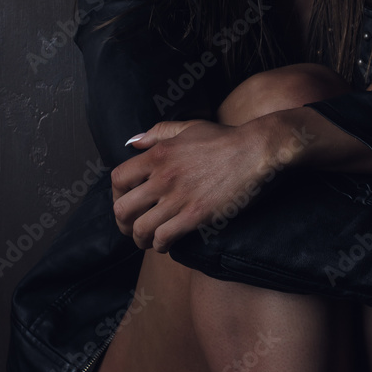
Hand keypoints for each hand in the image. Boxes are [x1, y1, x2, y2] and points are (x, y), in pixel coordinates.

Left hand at [110, 118, 283, 252]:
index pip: (118, 179)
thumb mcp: (188, 127)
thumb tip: (134, 142)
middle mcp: (163, 177)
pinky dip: (160, 245)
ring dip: (140, 239)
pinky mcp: (196, 214)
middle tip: (131, 228)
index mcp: (158, 155)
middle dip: (123, 223)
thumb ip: (158, 132)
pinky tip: (165, 244)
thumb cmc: (224, 138)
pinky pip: (165, 237)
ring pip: (141, 228)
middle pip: (123, 209)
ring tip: (147, 240)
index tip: (125, 201)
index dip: (117, 195)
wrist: (254, 150)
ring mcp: (179, 197)